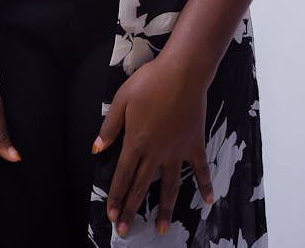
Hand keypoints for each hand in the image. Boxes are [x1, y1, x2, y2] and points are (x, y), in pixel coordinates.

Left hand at [92, 54, 213, 237]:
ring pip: (169, 186)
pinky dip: (205, 185)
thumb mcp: (122, 99)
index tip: (111, 216)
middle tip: (125, 232)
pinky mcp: (194, 144)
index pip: (122, 176)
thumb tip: (96, 148)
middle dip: (131, 210)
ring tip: (161, 229)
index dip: (115, 197)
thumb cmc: (150, 82)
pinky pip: (200, 169)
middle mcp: (156, 152)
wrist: (182, 73)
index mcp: (136, 142)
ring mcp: (177, 150)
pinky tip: (208, 201)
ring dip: (165, 209)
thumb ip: (110, 126)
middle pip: (141, 186)